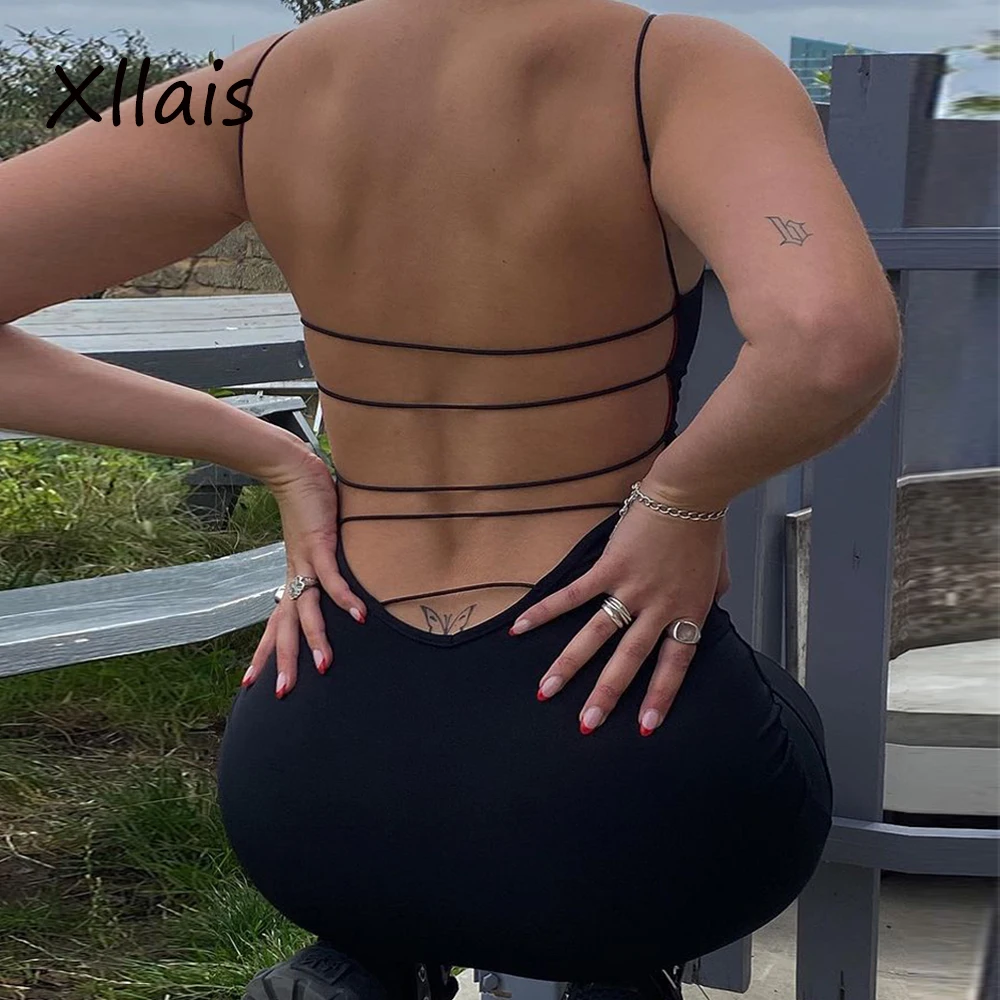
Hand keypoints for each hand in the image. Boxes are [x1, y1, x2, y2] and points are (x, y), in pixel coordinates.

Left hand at [240, 447, 367, 697]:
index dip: (266, 652)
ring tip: (324, 666)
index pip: (277, 622)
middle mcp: (295, 574)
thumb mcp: (314, 542)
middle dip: (285, 661)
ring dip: (316, 638)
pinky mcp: (320, 544)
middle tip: (282, 693)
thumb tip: (330, 577)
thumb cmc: (306, 502)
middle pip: (287, 626)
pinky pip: (333, 578)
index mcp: (292, 576)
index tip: (251, 682)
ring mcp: (306, 561)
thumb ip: (321, 562)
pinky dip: (344, 597)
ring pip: (308, 609)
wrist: (290, 467)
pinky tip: (358, 616)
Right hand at [510, 494, 727, 735]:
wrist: (690, 494)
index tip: (645, 727)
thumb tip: (710, 608)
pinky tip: (521, 627)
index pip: (674, 664)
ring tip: (547, 690)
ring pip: (597, 636)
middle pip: (630, 660)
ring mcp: (631, 589)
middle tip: (586, 724)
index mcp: (687, 612)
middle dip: (606, 694)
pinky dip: (546, 611)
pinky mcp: (608, 567)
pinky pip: (574, 595)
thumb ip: (710, 598)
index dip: (660, 696)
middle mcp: (658, 608)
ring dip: (570, 665)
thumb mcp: (718, 574)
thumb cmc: (705, 530)